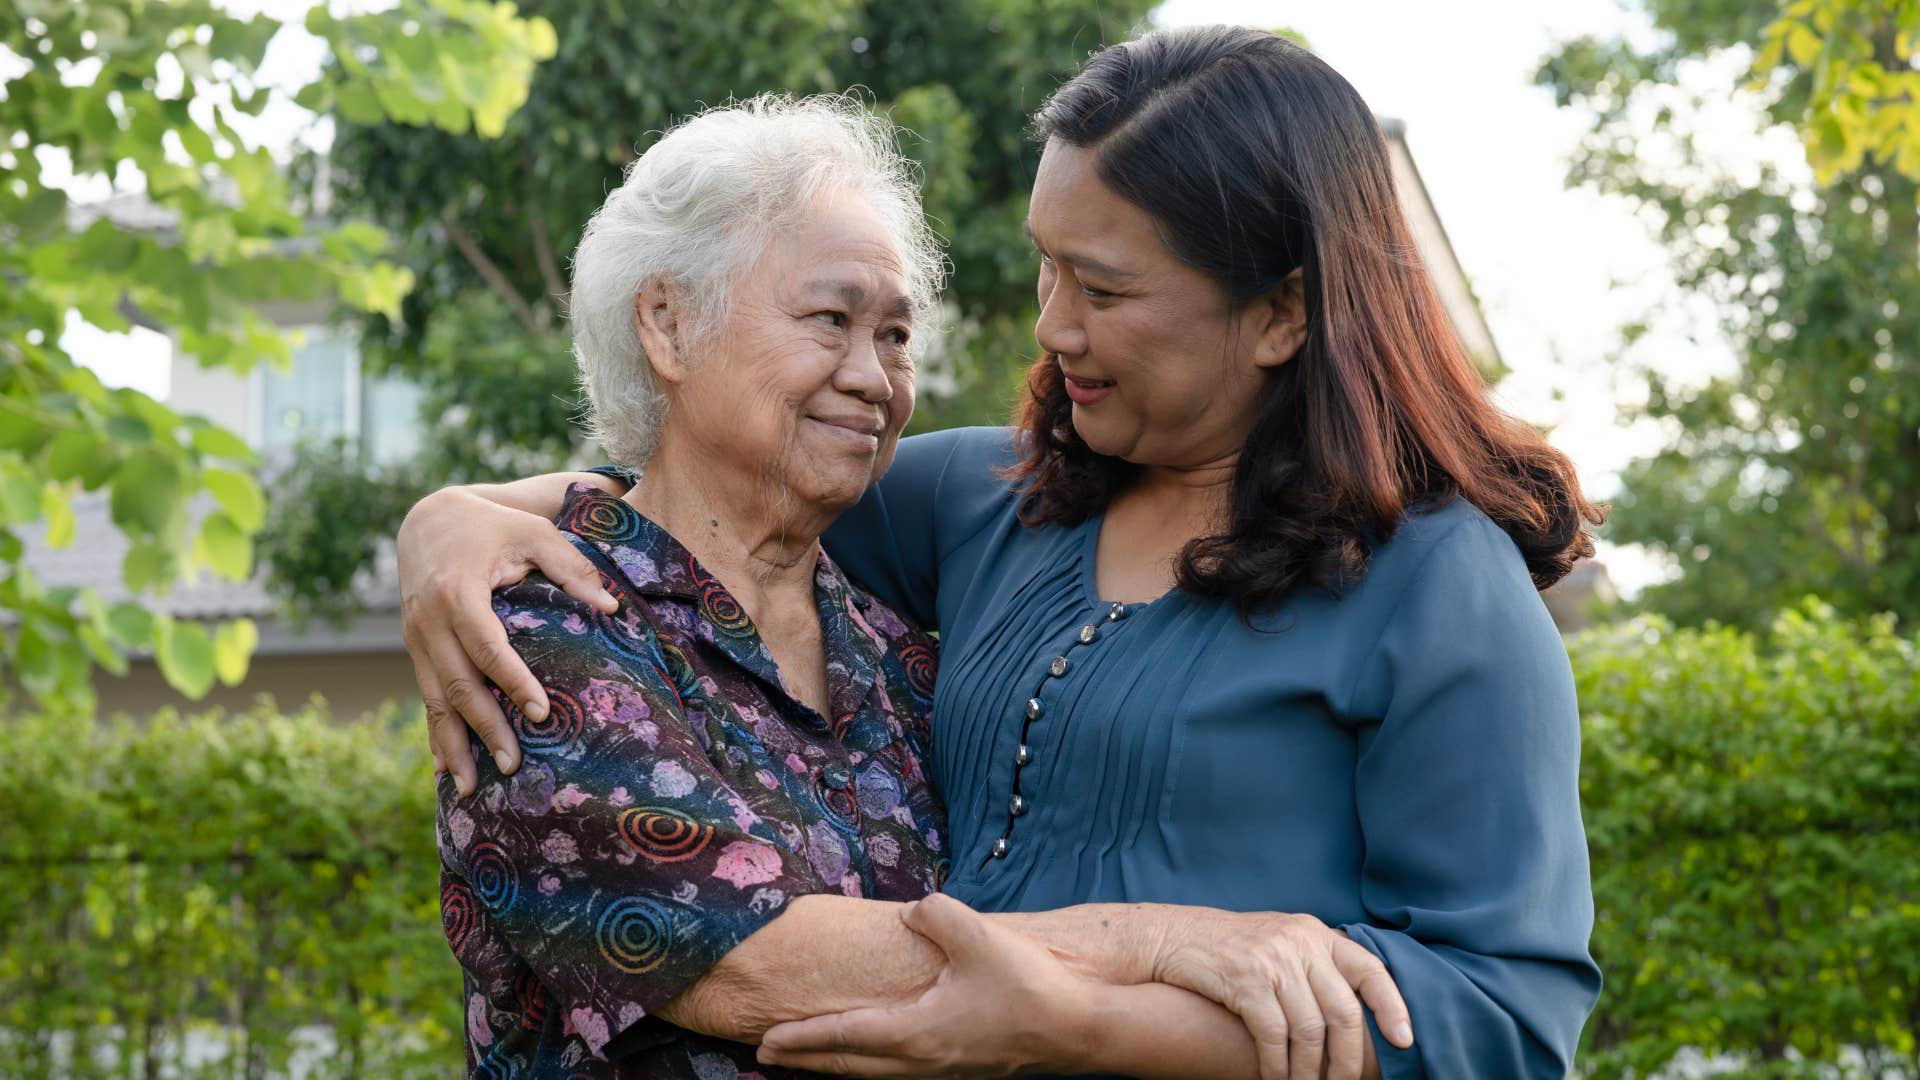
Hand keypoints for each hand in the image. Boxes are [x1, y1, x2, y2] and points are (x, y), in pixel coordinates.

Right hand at [398, 485, 616, 794]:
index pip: (487, 647)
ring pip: (434, 701)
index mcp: (458, 593)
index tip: (540, 714)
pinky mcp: (415, 650)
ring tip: (471, 789)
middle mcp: (429, 622)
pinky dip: (434, 735)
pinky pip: (425, 698)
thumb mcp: (533, 533)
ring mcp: (416, 639)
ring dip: (453, 746)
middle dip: (485, 728)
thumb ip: (571, 567)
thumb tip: (612, 608)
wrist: (428, 520)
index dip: (513, 682)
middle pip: (458, 684)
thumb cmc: (492, 526)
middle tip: (513, 766)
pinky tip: (444, 770)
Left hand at [756, 893, 1098, 1077]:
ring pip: (877, 1075)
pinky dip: (872, 1065)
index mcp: (917, 1033)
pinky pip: (901, 1072)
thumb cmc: (1029, 987)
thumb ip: (934, 914)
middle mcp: (924, 1061)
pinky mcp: (964, 1067)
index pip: (845, 1037)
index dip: (802, 1039)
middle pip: (852, 1068)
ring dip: (838, 1067)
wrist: (1081, 1027)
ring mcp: (945, 1070)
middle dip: (807, 1062)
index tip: (765, 1042)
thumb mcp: (976, 935)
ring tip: (811, 1058)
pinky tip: (876, 1053)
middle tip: (768, 1055)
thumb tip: (911, 913)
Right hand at [1152, 909, 1412, 1079]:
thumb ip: (1313, 965)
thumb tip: (1351, 1016)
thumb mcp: (1279, 942)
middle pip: (1343, 1010)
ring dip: (1309, 1071)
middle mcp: (1299, 942)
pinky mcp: (1245, 979)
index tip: (1404, 1041)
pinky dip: (1278, 1066)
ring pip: (1310, 1030)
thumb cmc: (1228, 950)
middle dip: (1348, 1059)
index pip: (1370, 969)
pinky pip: (1274, 1035)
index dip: (1392, 1006)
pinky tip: (1275, 1079)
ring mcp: (1272, 959)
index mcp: (1315, 933)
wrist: (1171, 937)